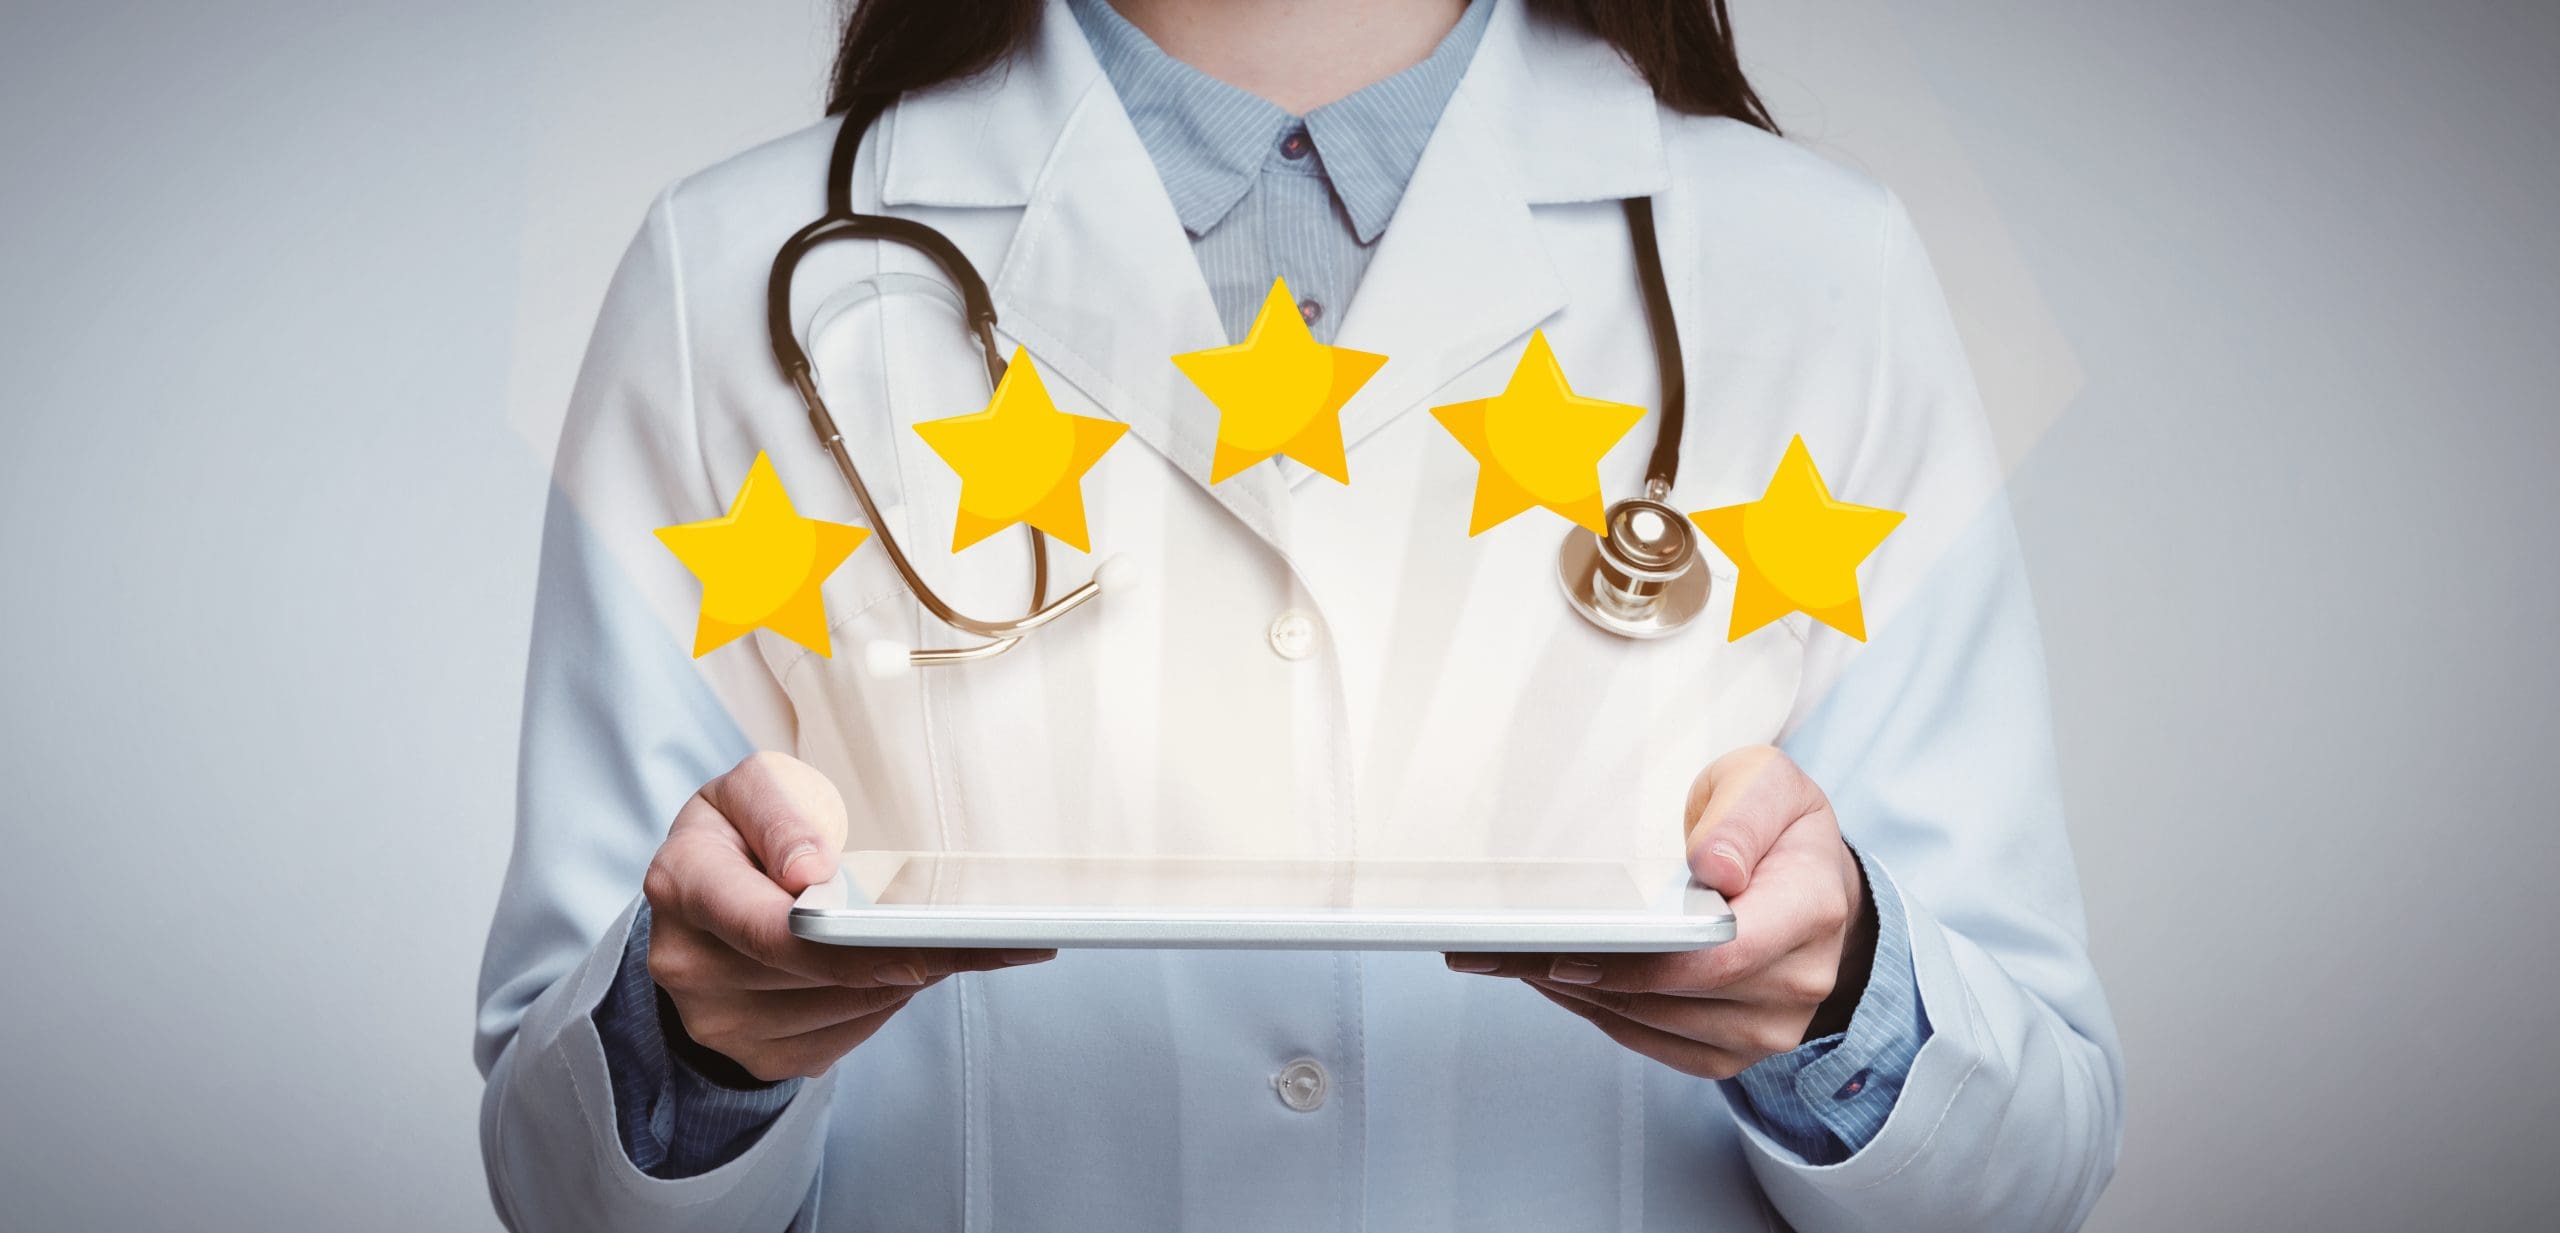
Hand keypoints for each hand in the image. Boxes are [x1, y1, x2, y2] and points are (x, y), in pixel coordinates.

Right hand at [642, 751, 1052, 1081]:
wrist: (698, 905)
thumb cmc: (738, 834)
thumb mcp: (750, 790)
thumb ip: (778, 812)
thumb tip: (810, 870)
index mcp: (682, 883)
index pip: (767, 930)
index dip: (846, 950)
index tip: (919, 953)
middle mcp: (687, 964)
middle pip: (818, 978)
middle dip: (901, 957)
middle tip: (977, 937)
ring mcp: (718, 1022)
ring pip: (843, 1011)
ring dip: (900, 979)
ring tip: (933, 940)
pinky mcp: (756, 1057)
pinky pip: (844, 1038)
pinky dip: (882, 1003)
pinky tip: (894, 968)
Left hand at [1445, 745, 1875, 1078]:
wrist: (1813, 885)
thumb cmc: (1780, 828)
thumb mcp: (1771, 784)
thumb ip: (1744, 814)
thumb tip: (1715, 867)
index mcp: (1811, 909)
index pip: (1722, 954)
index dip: (1642, 961)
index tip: (1569, 951)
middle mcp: (1796, 981)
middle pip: (1674, 994)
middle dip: (1582, 971)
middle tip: (1503, 945)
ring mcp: (1767, 1028)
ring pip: (1652, 1024)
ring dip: (1577, 994)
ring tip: (1512, 957)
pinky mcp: (1732, 1052)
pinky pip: (1651, 1043)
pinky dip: (1597, 1013)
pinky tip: (1555, 980)